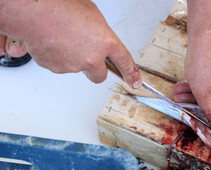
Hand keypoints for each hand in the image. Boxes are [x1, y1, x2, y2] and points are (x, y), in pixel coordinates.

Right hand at [14, 0, 140, 86]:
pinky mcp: (57, 69)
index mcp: (106, 42)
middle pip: (100, 76)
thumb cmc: (61, 7)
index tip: (134, 81)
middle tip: (86, 56)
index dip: (130, 73)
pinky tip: (53, 42)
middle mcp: (92, 58)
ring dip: (73, 58)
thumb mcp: (92, 15)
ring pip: (78, 69)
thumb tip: (97, 39)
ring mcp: (74, 66)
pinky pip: (60, 65)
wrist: (35, 11)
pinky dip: (58, 57)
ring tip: (63, 38)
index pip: (125, 62)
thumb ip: (100, 33)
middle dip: (95, 70)